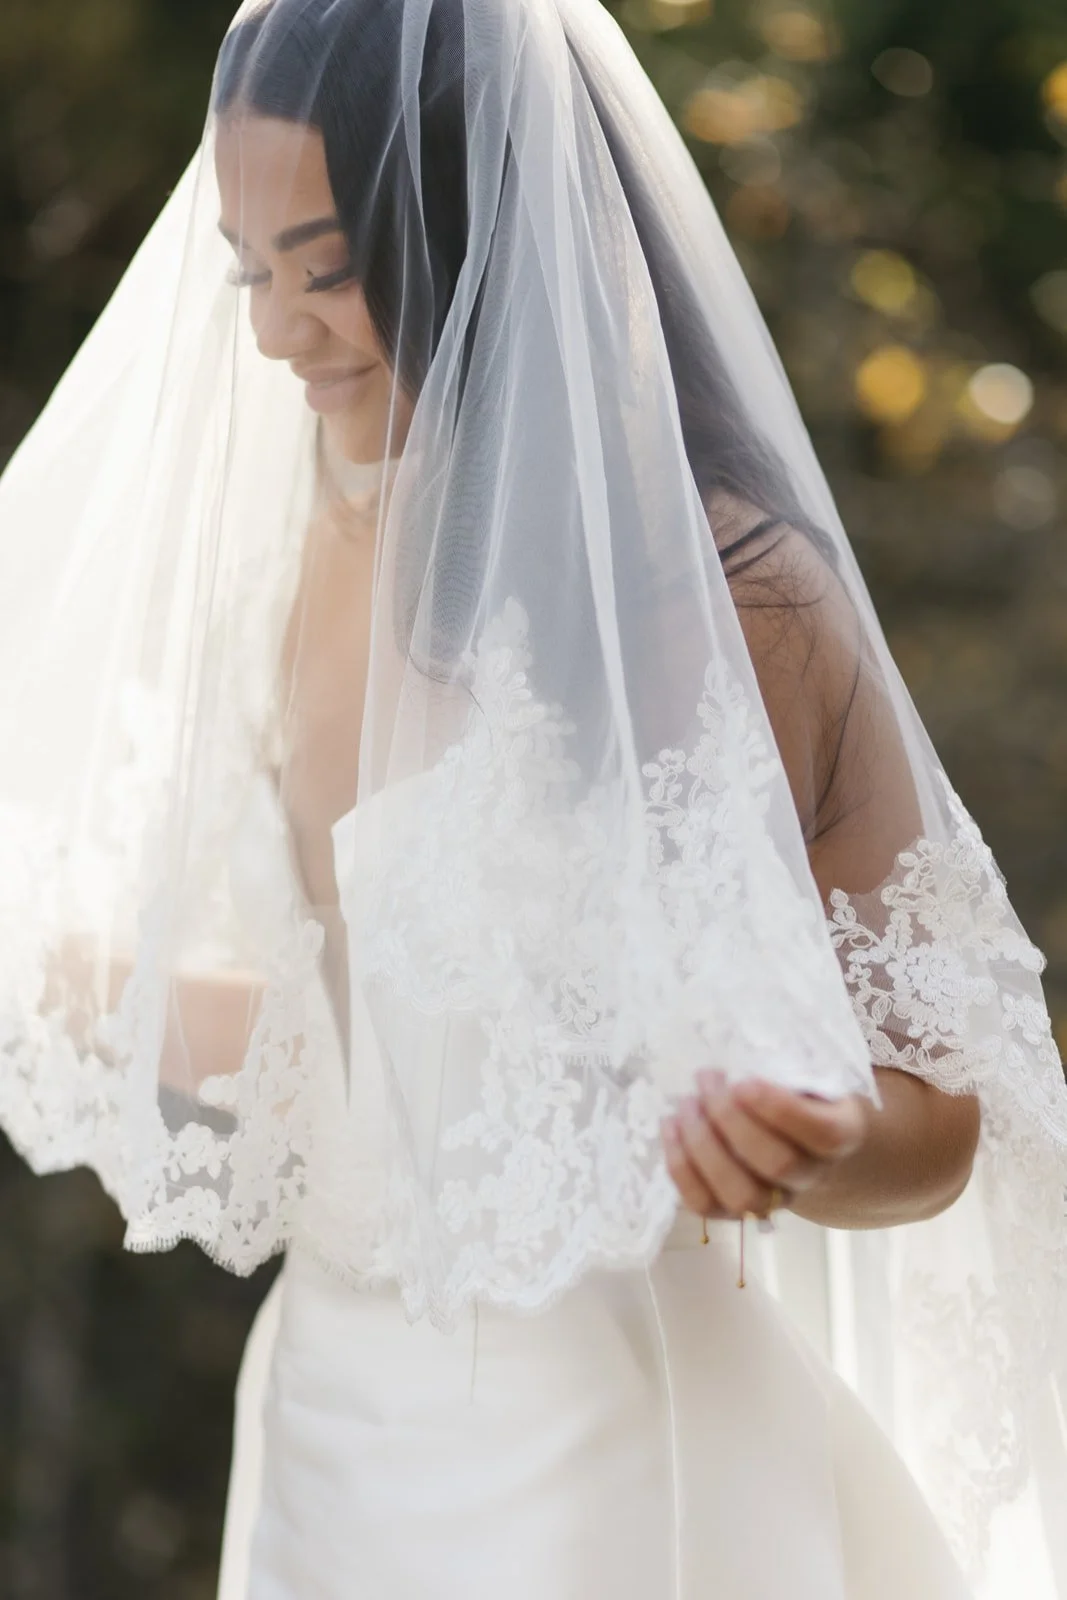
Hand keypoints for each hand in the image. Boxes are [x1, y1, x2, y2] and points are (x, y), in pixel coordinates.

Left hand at [661, 1069, 868, 1221]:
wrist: (792, 1136)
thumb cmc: (795, 1089)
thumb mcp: (804, 1069)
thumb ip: (785, 1060)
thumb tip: (738, 1035)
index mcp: (840, 1135)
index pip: (823, 1133)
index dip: (781, 1110)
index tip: (744, 1081)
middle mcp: (810, 1176)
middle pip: (777, 1164)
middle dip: (732, 1119)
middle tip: (706, 1078)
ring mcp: (772, 1201)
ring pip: (740, 1193)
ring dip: (703, 1146)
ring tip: (685, 1104)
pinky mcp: (732, 1211)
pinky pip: (704, 1204)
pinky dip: (680, 1167)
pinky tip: (670, 1126)